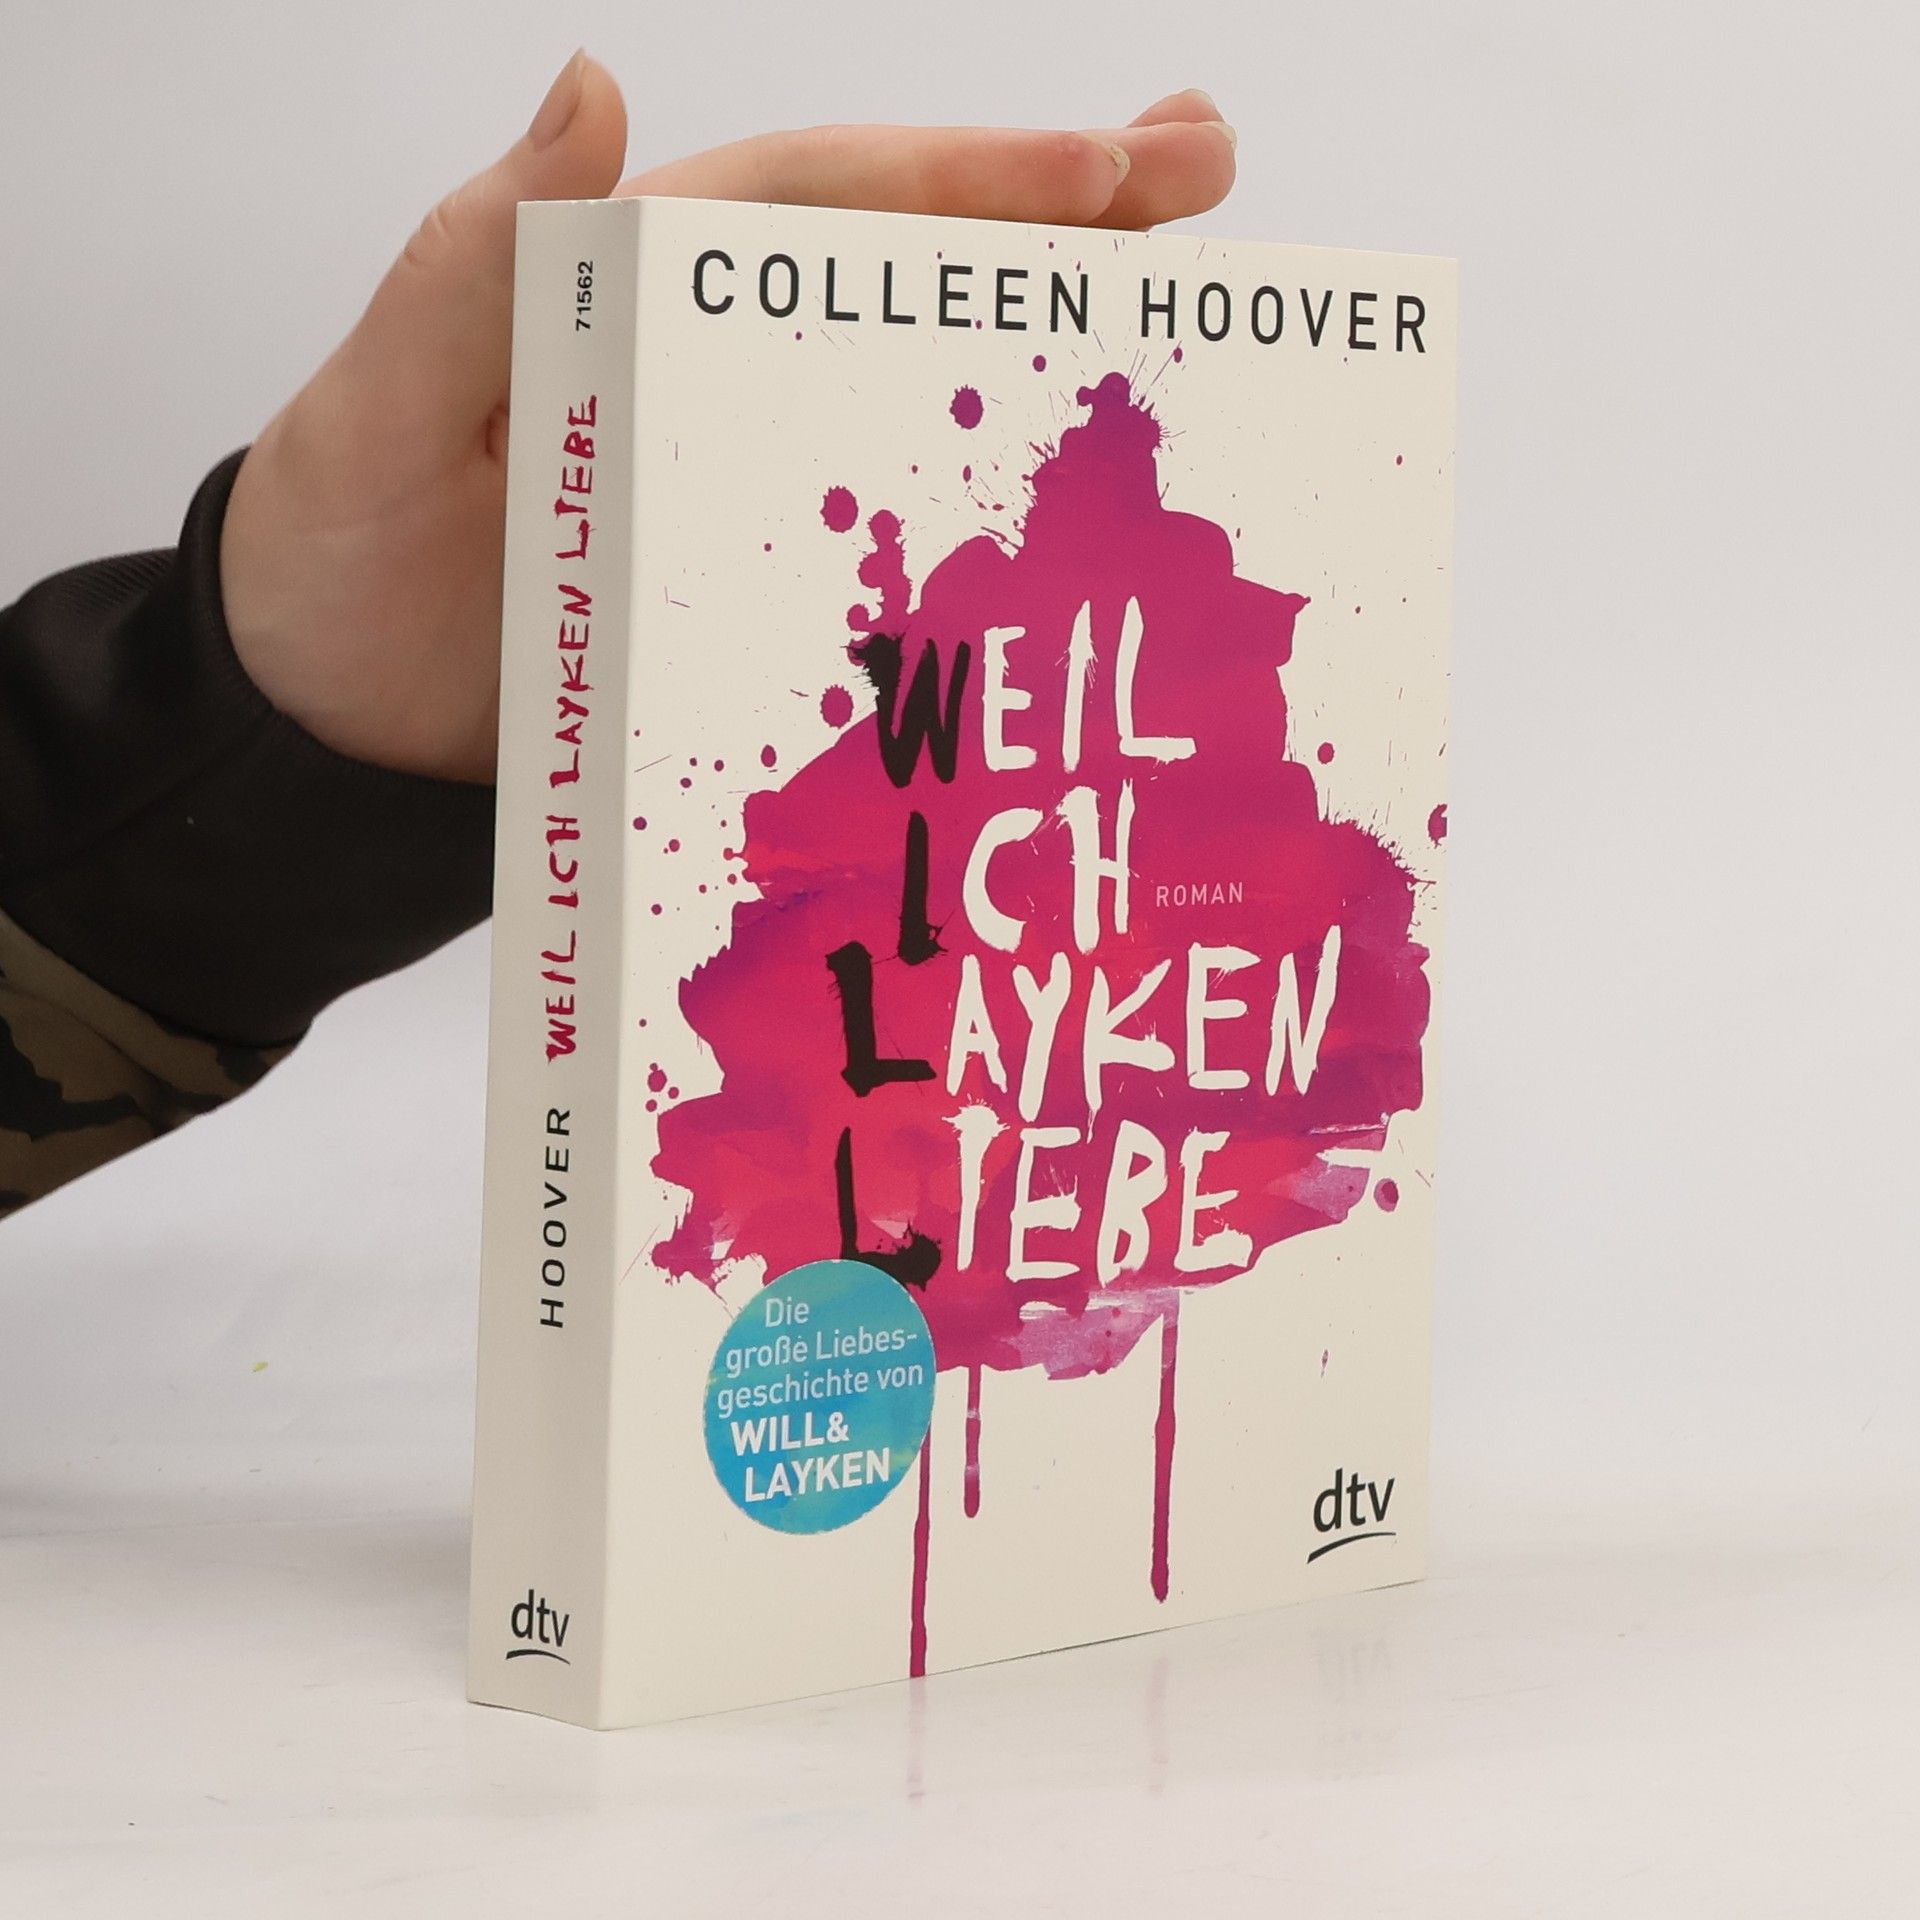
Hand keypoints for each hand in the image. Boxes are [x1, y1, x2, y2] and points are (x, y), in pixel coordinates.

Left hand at [219, 55, 1237, 782]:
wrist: (318, 717)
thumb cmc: (329, 549)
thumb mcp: (380, 403)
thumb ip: (474, 263)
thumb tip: (593, 85)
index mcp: (634, 285)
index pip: (826, 200)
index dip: (973, 178)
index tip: (1120, 170)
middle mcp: (711, 361)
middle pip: (904, 266)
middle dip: (1058, 217)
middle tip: (1212, 176)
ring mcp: (744, 470)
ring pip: (918, 385)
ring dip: (1048, 349)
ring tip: (1191, 323)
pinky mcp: (755, 577)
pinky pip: (890, 530)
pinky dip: (987, 512)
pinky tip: (1080, 520)